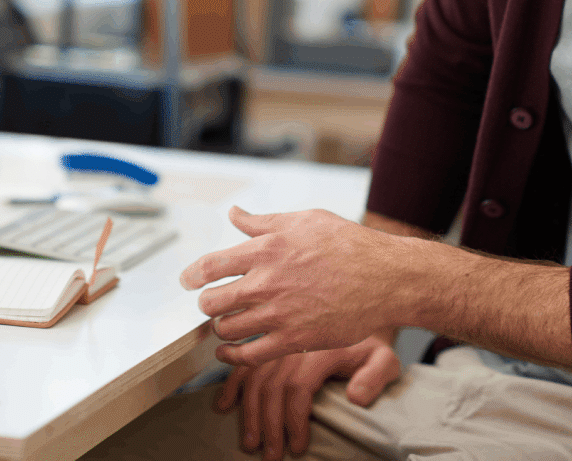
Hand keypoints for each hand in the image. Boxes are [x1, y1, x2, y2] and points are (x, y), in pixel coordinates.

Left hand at [180, 206, 419, 367]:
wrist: (385, 279)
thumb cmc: (350, 245)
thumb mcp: (305, 220)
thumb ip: (264, 222)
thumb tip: (235, 214)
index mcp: (267, 248)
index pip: (211, 265)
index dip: (191, 275)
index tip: (186, 281)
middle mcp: (268, 282)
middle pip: (211, 301)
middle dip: (206, 303)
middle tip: (210, 303)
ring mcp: (279, 314)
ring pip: (226, 329)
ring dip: (221, 328)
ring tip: (227, 324)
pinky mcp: (294, 340)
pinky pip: (249, 356)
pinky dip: (232, 357)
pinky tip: (230, 352)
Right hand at [215, 335, 402, 460]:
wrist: (358, 309)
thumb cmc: (369, 342)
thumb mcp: (384, 357)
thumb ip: (375, 377)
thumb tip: (356, 397)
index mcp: (320, 349)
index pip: (298, 389)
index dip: (294, 422)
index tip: (296, 446)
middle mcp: (295, 343)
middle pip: (271, 387)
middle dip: (268, 426)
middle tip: (270, 454)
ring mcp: (279, 340)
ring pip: (254, 377)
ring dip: (248, 412)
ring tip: (250, 440)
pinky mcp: (269, 339)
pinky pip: (244, 361)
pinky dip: (231, 383)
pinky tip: (225, 404)